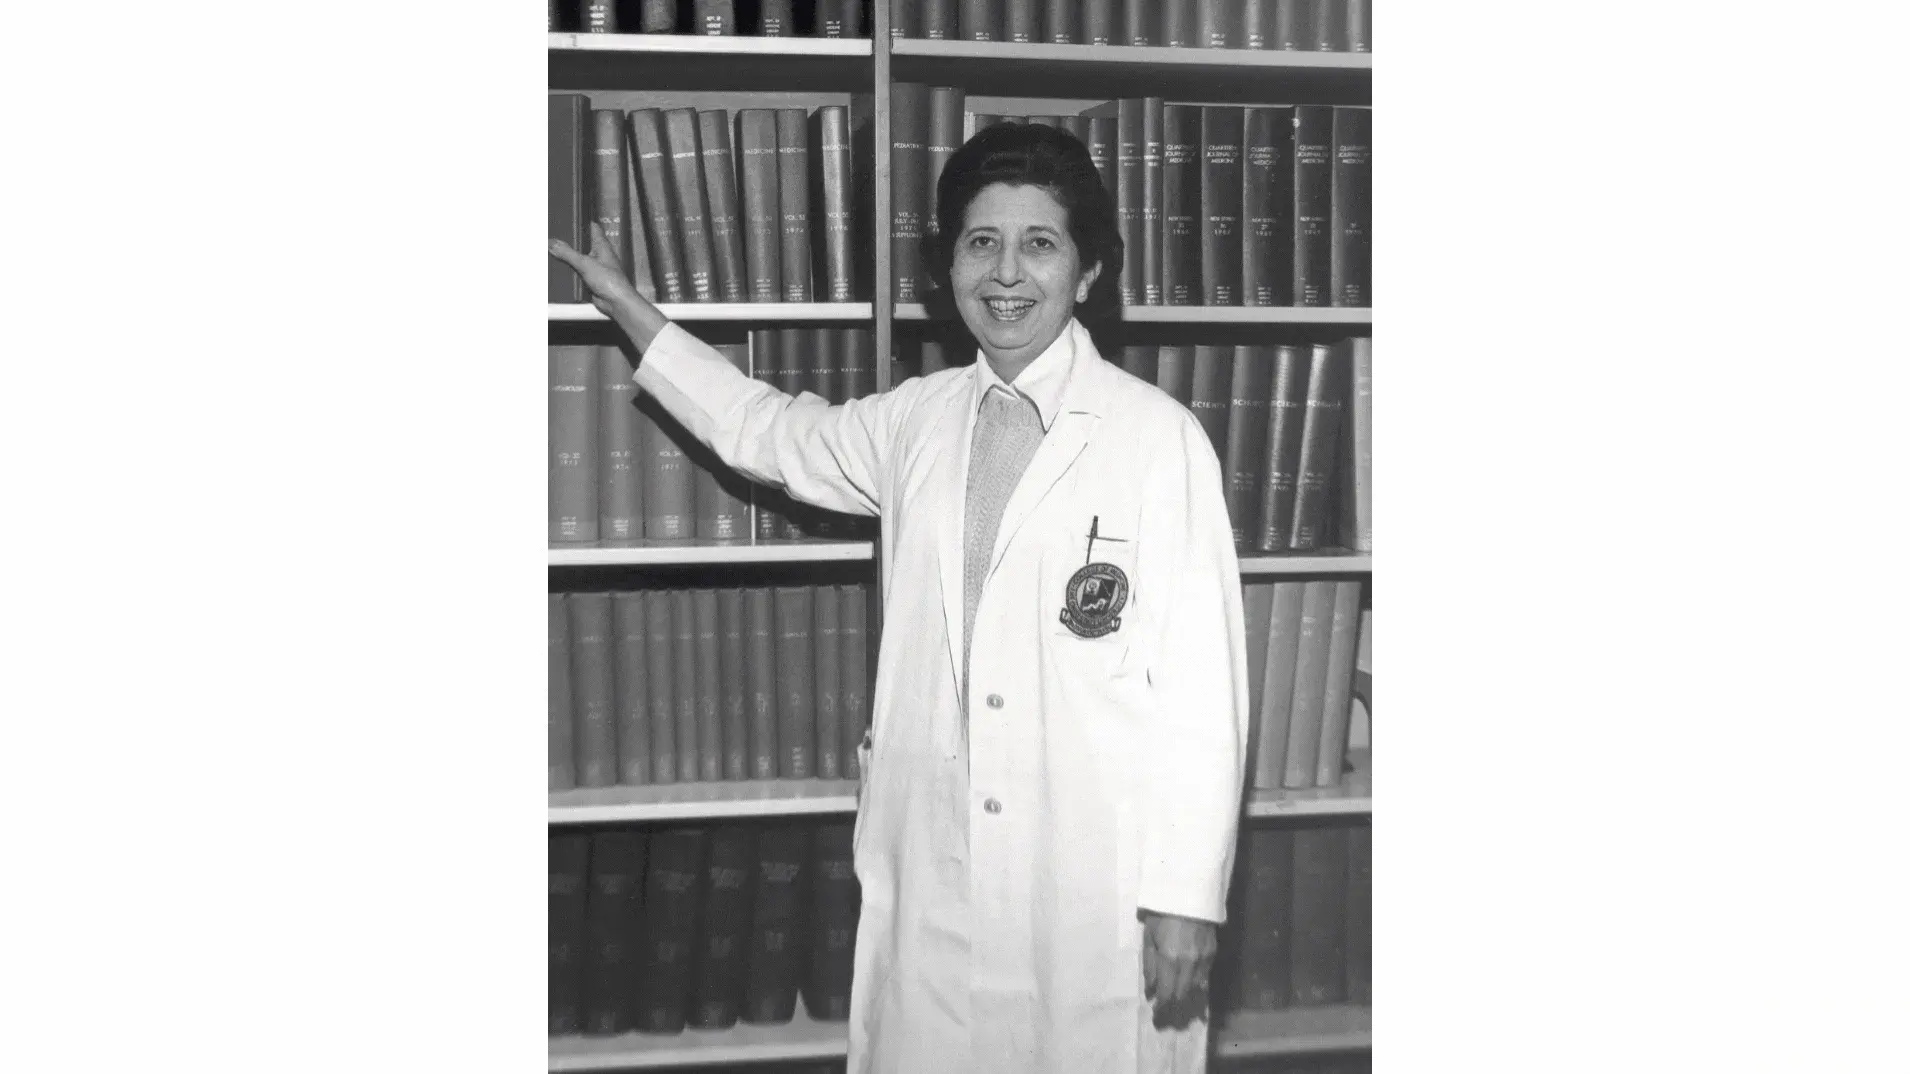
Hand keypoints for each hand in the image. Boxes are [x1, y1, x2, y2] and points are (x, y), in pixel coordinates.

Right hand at [550, 221, 668, 351]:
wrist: (615, 302)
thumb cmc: (608, 280)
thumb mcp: (585, 263)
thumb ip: (568, 253)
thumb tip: (551, 242)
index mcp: (602, 246)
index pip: (593, 228)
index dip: (583, 222)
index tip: (570, 216)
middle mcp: (599, 255)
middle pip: (583, 243)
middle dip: (570, 240)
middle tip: (553, 233)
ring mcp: (595, 267)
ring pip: (578, 258)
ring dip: (567, 256)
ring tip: (550, 248)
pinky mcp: (590, 279)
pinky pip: (577, 272)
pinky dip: (568, 270)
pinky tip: (556, 267)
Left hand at [1141, 910, 1216, 1029]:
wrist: (1189, 893)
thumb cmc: (1162, 912)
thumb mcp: (1149, 936)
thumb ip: (1150, 964)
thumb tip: (1151, 989)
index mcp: (1169, 959)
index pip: (1167, 993)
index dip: (1161, 1006)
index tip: (1156, 1012)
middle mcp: (1188, 963)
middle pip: (1182, 994)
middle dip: (1173, 1003)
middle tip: (1165, 1006)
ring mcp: (1204, 959)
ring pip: (1196, 988)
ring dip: (1186, 994)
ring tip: (1177, 995)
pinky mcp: (1213, 953)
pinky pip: (1205, 976)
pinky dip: (1197, 982)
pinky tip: (1190, 982)